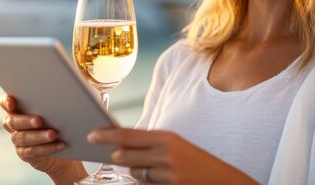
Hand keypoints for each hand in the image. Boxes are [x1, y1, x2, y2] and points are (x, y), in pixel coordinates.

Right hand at [0, 94, 85, 180]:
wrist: (67, 145)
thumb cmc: (62, 120)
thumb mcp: (57, 107)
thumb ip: (54, 98)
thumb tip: (68, 84)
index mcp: (19, 109)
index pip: (5, 102)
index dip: (6, 101)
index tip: (12, 102)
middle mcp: (14, 124)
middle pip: (12, 121)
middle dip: (25, 120)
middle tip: (39, 120)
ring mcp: (18, 140)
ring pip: (23, 138)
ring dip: (39, 136)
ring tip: (54, 134)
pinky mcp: (25, 154)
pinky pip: (33, 152)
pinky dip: (47, 148)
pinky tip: (60, 145)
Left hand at [87, 128, 256, 184]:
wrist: (223, 181)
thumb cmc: (195, 162)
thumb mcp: (176, 145)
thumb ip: (150, 145)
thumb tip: (120, 146)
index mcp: (166, 137)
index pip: (127, 135)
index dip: (106, 135)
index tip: (91, 135)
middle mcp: (165, 154)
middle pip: (124, 156)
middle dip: (118, 158)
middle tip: (115, 155)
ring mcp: (167, 174)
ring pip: (134, 173)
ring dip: (137, 172)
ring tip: (155, 169)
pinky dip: (147, 184)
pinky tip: (161, 180)